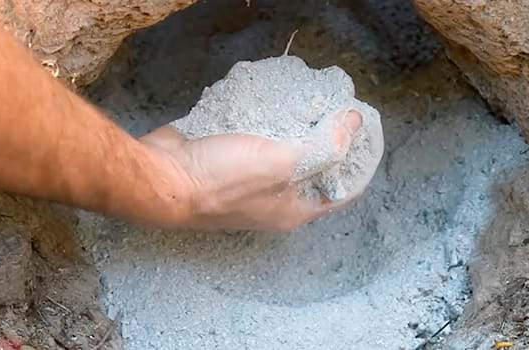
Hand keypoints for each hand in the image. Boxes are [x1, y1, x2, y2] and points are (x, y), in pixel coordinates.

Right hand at [137, 110, 363, 231]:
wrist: (161, 177)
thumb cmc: (224, 180)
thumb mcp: (282, 163)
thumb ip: (322, 146)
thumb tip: (354, 123)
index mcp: (292, 212)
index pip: (340, 191)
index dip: (358, 163)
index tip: (367, 132)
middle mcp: (272, 202)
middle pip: (311, 170)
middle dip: (326, 140)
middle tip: (337, 108)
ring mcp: (247, 183)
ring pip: (281, 152)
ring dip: (294, 128)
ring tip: (309, 99)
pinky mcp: (226, 162)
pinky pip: (254, 140)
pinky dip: (264, 122)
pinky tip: (270, 100)